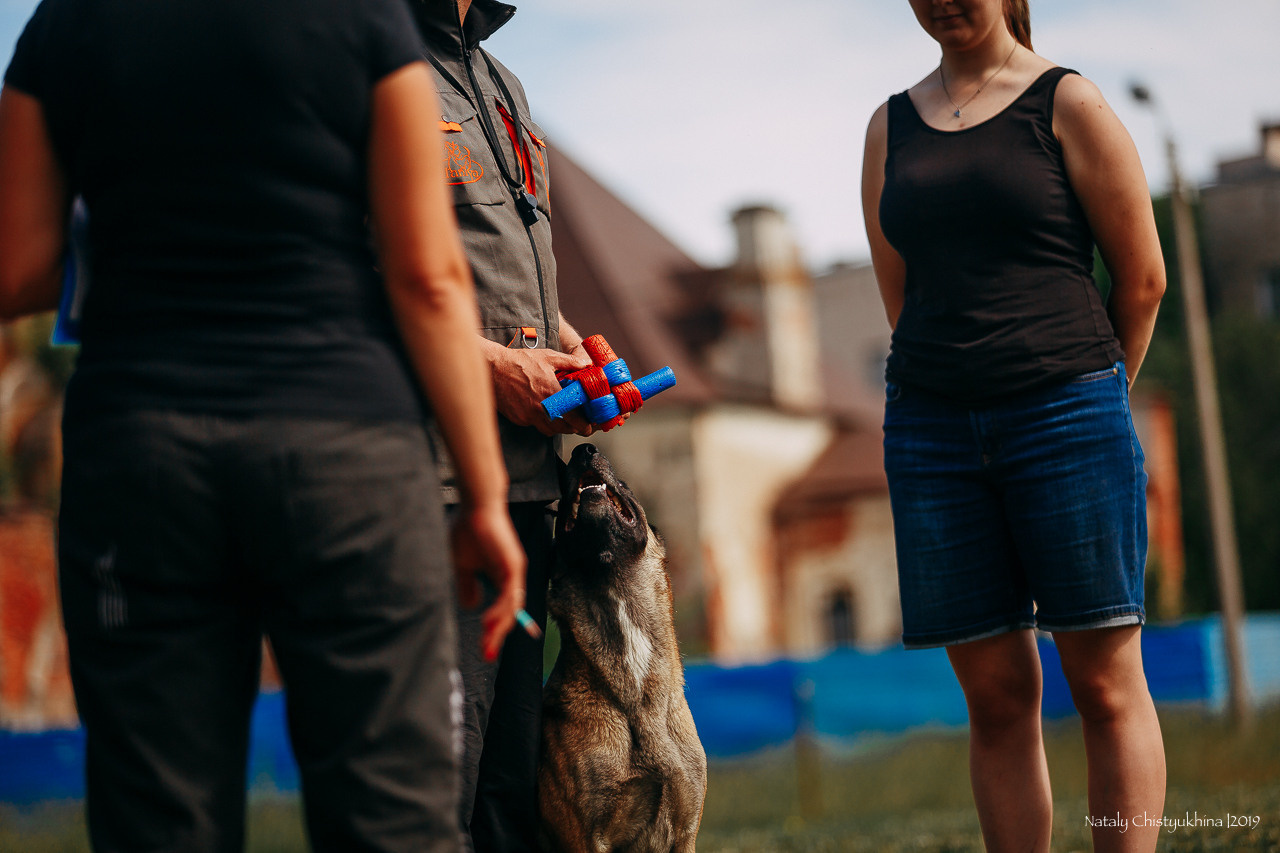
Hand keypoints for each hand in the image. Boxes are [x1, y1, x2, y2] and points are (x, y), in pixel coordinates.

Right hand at [451, 501, 527, 661]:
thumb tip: (471, 607)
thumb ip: (467, 585)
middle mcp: (512, 578)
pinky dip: (501, 610)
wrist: (476, 507)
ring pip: (512, 607)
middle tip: (487, 655)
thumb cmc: (469, 532)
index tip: (485, 650)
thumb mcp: (463, 566)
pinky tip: (489, 622)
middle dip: (497, 636)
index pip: (502, 611)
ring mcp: (515, 572)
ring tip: (488, 643)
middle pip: (509, 614)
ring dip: (499, 627)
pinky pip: (511, 594)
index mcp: (502, 579)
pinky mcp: (514, 565)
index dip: (494, 631)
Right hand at [487, 345, 595, 436]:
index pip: (573, 417)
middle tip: (579, 426)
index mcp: (551, 393)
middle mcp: (540, 407)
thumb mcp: (548, 357)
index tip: (588, 426)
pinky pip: (534, 425)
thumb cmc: (519, 362)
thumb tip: (587, 364)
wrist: (493, 368)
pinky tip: (543, 413)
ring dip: (558, 428)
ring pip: (549, 430)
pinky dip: (541, 422)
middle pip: (562, 428)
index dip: (583, 424)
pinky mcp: (518, 418)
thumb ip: (569, 362)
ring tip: (563, 421)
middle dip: (573, 428)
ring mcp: (528, 415)